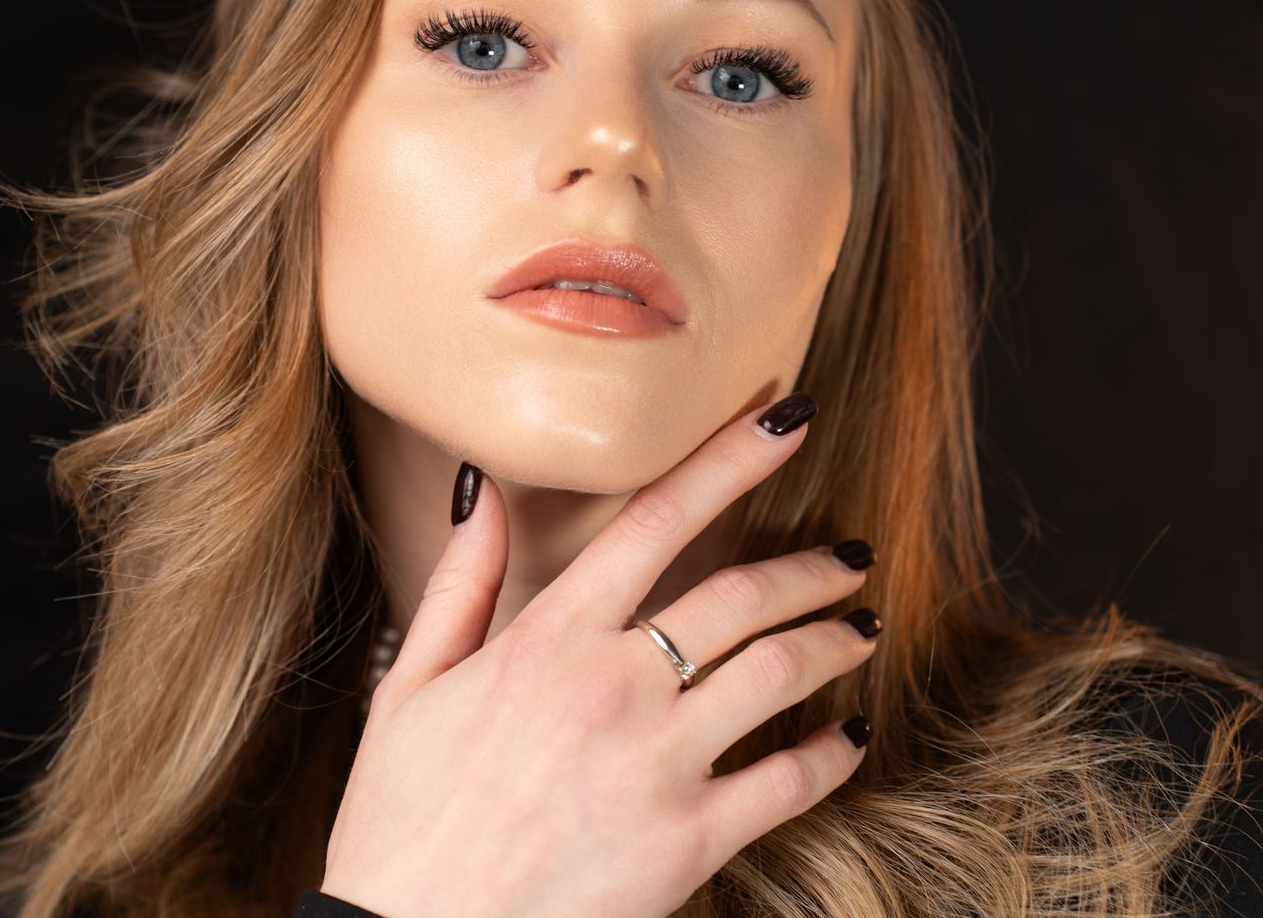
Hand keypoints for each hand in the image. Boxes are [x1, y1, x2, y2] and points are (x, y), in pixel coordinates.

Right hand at [318, 392, 878, 917]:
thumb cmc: (401, 818)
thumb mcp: (408, 687)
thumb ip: (460, 584)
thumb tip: (485, 490)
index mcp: (547, 639)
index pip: (658, 520)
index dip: (732, 459)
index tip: (785, 419)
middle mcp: (613, 686)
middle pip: (740, 595)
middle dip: (809, 567)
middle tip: (848, 558)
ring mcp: (657, 764)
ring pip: (778, 674)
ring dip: (833, 642)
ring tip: (861, 629)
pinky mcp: (688, 843)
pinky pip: (789, 782)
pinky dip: (834, 753)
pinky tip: (850, 737)